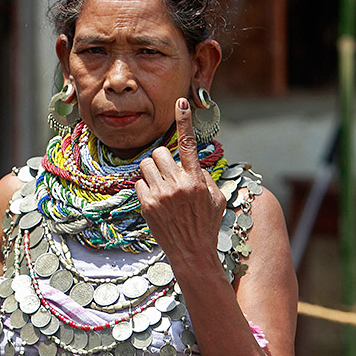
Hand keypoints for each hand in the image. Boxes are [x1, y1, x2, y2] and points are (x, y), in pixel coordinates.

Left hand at [135, 98, 226, 266]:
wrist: (192, 253)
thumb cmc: (207, 225)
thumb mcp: (216, 199)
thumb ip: (204, 176)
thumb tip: (191, 162)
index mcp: (196, 180)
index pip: (188, 143)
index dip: (184, 120)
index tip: (181, 101)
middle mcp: (177, 184)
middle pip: (159, 153)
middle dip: (162, 160)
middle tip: (169, 174)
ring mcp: (160, 195)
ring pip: (146, 166)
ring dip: (152, 172)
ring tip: (162, 187)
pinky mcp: (147, 205)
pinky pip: (139, 182)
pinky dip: (145, 187)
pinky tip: (156, 200)